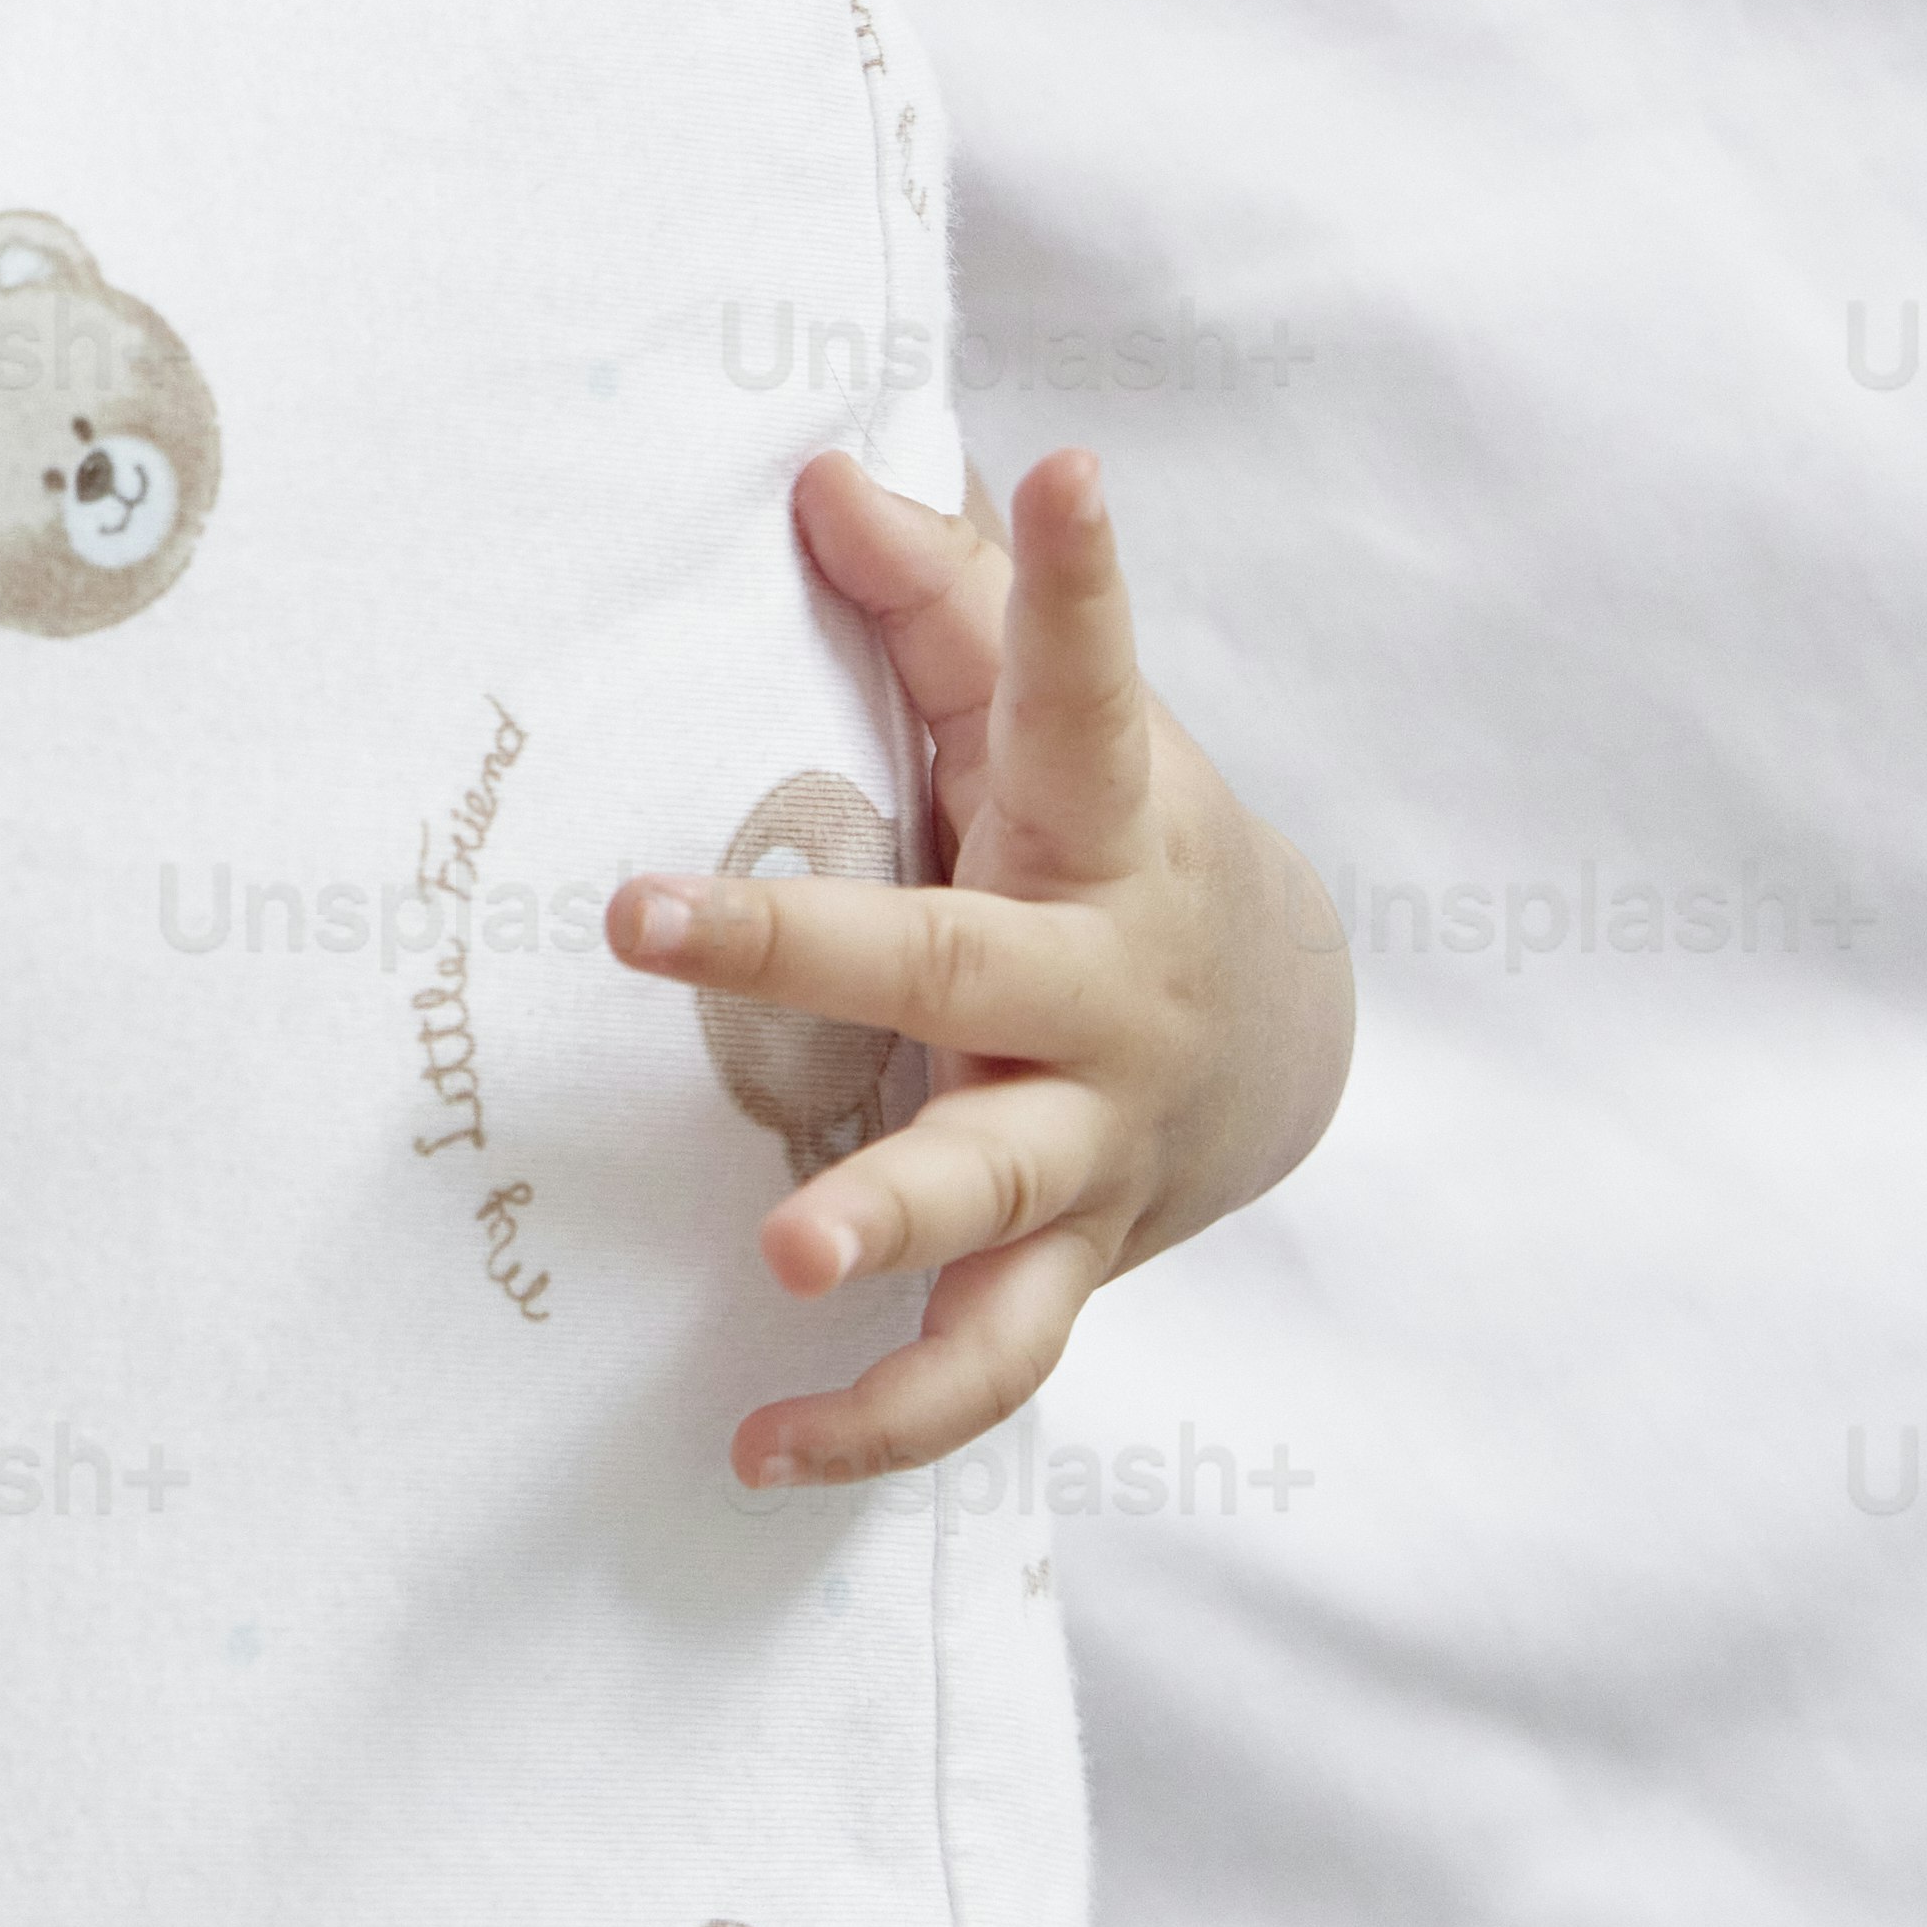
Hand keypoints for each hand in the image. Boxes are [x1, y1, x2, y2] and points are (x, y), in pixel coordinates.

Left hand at [607, 439, 1355, 1490]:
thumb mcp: (1052, 721)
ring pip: (990, 1200)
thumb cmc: (1106, 838)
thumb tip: (826, 475)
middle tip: (649, 921)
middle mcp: (1102, 993)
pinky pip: (982, 1364)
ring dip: (882, 1224)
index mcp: (1100, 830)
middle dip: (801, 945)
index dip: (1075, 584)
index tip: (1068, 475)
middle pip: (958, 967)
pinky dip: (880, 1421)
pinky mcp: (1067, 1264)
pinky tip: (759, 1451)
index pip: (1083, 684)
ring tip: (781, 1255)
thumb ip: (941, 600)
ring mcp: (1090, 1145)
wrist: (1277, 1028)